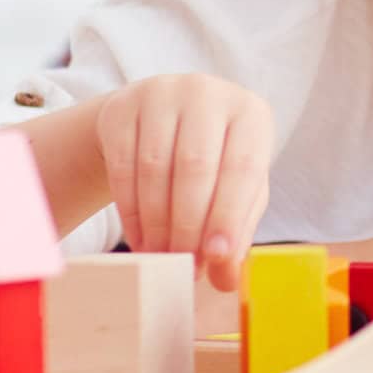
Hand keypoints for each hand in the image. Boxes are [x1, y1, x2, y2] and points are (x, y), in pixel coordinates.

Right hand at [94, 74, 274, 292]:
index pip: (242, 168)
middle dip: (188, 226)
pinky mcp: (123, 106)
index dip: (228, 215)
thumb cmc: (213, 161)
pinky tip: (140, 239)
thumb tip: (226, 279)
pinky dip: (130, 211)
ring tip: (162, 258)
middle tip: (184, 265)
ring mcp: (162, 93)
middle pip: (195, 168)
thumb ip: (236, 229)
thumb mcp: (234, 188)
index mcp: (250, 113)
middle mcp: (208, 93)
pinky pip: (123, 165)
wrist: (160, 122)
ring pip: (155, 168)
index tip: (216, 257)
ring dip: (157, 224)